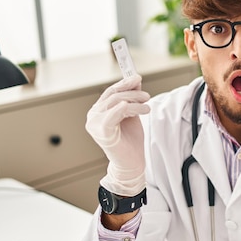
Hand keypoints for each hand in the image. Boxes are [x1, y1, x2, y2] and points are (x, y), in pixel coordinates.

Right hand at [85, 75, 150, 195]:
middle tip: (146, 95)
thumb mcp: (132, 115)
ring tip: (147, 107)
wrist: (131, 163)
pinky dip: (126, 109)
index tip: (137, 77)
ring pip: (116, 103)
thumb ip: (131, 99)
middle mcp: (93, 116)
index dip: (123, 83)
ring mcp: (95, 124)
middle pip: (113, 96)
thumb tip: (136, 82)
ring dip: (135, 102)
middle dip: (132, 92)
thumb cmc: (130, 141)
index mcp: (98, 112)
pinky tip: (138, 109)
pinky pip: (114, 114)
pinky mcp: (102, 132)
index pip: (110, 92)